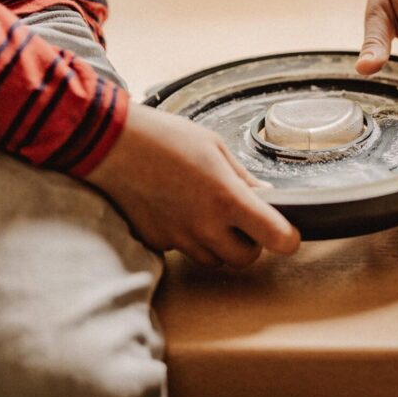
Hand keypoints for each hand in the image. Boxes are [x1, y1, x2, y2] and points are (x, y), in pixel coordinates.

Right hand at [85, 103, 300, 266]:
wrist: (110, 144)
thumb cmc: (163, 137)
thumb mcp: (214, 146)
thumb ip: (243, 178)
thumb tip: (264, 196)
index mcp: (227, 199)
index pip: (276, 237)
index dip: (287, 238)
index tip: (287, 233)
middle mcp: (205, 226)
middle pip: (245, 259)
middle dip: (249, 243)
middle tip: (242, 221)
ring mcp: (178, 238)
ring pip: (213, 259)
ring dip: (218, 244)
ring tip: (204, 211)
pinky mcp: (155, 241)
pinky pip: (182, 250)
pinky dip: (187, 238)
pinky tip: (176, 209)